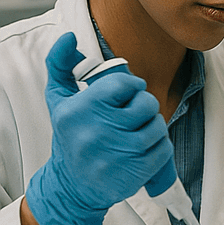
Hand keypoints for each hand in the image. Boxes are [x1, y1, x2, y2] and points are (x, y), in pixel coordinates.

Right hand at [26, 32, 175, 224]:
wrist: (71, 186)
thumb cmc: (71, 137)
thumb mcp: (59, 100)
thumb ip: (60, 65)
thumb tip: (68, 38)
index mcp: (79, 110)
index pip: (124, 83)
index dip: (132, 86)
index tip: (127, 94)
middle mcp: (96, 131)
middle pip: (146, 103)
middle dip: (144, 107)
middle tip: (132, 116)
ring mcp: (117, 153)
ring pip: (158, 126)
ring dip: (153, 128)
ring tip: (136, 133)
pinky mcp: (134, 172)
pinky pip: (164, 149)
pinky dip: (160, 148)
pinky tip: (143, 150)